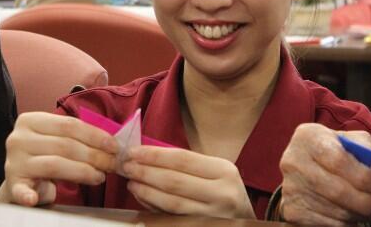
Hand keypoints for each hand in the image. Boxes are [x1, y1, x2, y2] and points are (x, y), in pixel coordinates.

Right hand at [0, 112, 119, 205]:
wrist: (22, 175)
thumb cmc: (46, 153)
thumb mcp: (58, 137)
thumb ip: (79, 136)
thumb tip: (111, 142)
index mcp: (31, 120)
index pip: (69, 124)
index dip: (95, 135)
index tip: (114, 146)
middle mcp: (18, 138)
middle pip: (65, 145)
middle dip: (94, 155)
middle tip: (112, 164)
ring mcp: (13, 161)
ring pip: (55, 164)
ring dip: (83, 172)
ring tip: (100, 176)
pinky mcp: (12, 183)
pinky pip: (21, 190)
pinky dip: (30, 195)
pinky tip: (43, 197)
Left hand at [122, 146, 255, 218]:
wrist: (243, 220)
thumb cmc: (223, 191)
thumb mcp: (215, 172)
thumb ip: (187, 164)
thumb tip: (147, 154)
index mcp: (224, 171)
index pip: (182, 159)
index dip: (155, 155)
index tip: (134, 151)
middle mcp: (223, 194)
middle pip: (174, 181)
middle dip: (146, 172)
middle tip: (127, 166)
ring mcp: (214, 216)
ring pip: (171, 203)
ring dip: (146, 191)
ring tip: (131, 182)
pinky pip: (172, 217)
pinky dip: (154, 207)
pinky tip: (143, 199)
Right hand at [279, 124, 370, 225]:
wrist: (303, 167)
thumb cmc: (332, 150)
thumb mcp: (346, 139)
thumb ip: (364, 147)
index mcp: (307, 137)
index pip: (339, 161)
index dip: (365, 178)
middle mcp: (293, 161)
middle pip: (337, 190)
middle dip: (366, 202)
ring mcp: (290, 187)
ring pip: (335, 211)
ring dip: (358, 214)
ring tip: (367, 209)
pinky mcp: (291, 210)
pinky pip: (327, 224)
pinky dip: (345, 223)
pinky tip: (350, 214)